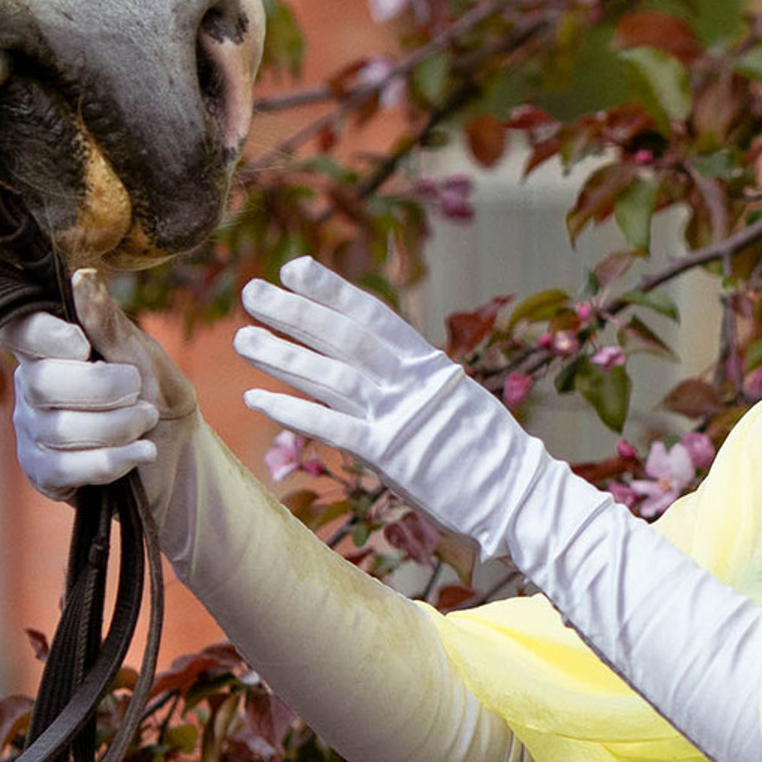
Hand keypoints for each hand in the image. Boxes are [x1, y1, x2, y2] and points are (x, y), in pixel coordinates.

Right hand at [3, 268, 197, 503]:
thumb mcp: (142, 353)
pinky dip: (113, 459)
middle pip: (43, 384)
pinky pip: (67, 468)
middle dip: (104, 388)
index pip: (16, 331)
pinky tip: (143, 451)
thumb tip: (83, 278)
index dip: (45, 336)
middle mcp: (32, 387)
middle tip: (138, 390)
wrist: (178, 448)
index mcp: (50, 348)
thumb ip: (108, 322)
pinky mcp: (44, 472)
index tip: (83, 345)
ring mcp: (34, 431)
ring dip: (118, 425)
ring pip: (60, 429)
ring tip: (147, 419)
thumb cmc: (155, 390)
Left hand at [234, 257, 529, 548]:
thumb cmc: (487, 453)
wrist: (518, 494)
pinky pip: (331, 427)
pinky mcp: (391, 456)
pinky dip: (291, 410)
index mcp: (429, 365)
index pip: (374, 315)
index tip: (294, 267)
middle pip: (345, 337)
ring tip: (242, 340)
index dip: (332, 289)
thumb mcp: (453, 401)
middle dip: (295, 312)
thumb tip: (377, 366)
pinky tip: (255, 398)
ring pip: (331, 376)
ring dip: (283, 356)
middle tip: (251, 292)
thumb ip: (414, 382)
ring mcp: (401, 417)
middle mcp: (412, 382)